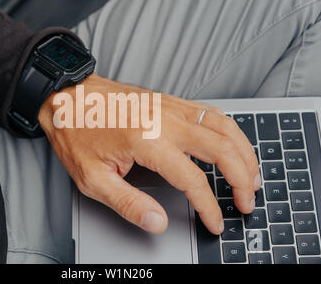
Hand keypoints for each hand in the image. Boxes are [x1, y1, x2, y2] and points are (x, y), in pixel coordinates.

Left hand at [38, 74, 260, 234]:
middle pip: (222, 148)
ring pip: (224, 125)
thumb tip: (158, 222)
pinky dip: (230, 130)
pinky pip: (211, 112)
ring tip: (253, 175)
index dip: (209, 206)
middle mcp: (165, 119)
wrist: (68, 97)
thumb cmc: (77, 132)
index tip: (214, 222)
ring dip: (244, 151)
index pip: (193, 179)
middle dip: (242, 178)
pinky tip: (232, 144)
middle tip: (246, 201)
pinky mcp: (169, 100)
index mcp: (146, 140)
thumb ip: (128, 203)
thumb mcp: (93, 178)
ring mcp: (170, 106)